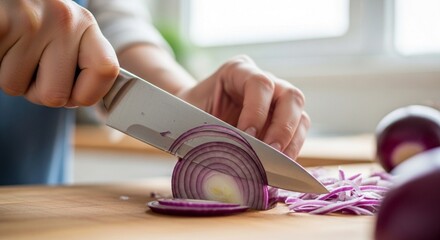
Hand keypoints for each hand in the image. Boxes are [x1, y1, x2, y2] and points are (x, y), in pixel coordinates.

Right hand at [0, 0, 118, 106]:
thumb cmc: (35, 18)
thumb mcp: (69, 30)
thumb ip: (86, 60)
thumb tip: (89, 98)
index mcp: (86, 23)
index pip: (105, 71)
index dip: (88, 95)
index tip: (76, 94)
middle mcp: (63, 20)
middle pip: (56, 95)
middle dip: (40, 92)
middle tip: (33, 67)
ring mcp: (30, 21)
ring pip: (17, 88)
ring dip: (13, 77)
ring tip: (14, 50)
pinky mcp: (1, 25)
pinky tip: (3, 47)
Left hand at [177, 56, 309, 159]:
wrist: (188, 118)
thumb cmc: (188, 113)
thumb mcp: (191, 118)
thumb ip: (207, 133)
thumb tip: (226, 162)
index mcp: (238, 71)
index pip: (260, 84)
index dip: (257, 111)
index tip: (247, 137)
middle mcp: (263, 82)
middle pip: (290, 96)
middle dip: (283, 128)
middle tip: (271, 153)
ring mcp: (276, 102)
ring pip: (300, 116)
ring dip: (292, 143)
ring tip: (276, 165)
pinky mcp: (282, 122)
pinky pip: (297, 135)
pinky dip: (291, 152)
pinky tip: (278, 168)